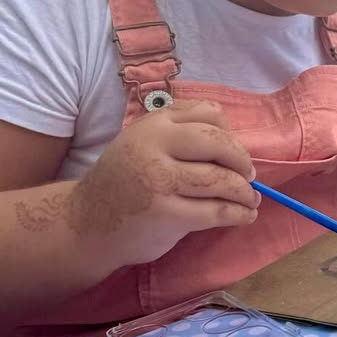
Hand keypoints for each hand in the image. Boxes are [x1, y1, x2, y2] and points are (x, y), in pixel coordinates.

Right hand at [68, 101, 258, 265]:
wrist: (85, 223)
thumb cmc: (124, 181)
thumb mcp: (144, 142)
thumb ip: (180, 133)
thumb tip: (236, 143)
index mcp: (154, 123)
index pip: (209, 114)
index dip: (230, 133)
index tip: (233, 152)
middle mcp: (155, 146)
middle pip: (220, 144)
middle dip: (242, 162)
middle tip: (250, 176)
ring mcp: (160, 180)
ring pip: (221, 180)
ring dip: (245, 192)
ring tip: (250, 200)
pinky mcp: (166, 214)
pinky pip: (216, 211)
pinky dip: (238, 214)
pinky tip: (243, 215)